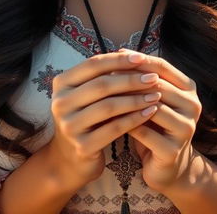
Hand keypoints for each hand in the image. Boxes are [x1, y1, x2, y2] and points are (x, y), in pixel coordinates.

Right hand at [47, 50, 161, 187]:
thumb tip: (137, 57)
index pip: (93, 65)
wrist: (71, 159)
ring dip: (136, 99)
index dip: (119, 60)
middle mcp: (60, 103)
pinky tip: (149, 112)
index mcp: (61, 83)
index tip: (142, 58)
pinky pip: (114, 128)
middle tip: (153, 78)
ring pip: (109, 106)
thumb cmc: (87, 117)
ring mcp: (69, 126)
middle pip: (102, 85)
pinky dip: (134, 118)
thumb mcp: (88, 94)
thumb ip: (104, 76)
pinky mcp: (82, 146)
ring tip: (155, 94)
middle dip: (131, 79)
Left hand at [119, 48, 202, 192]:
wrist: (166, 165)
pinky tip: (108, 120)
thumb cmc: (154, 124)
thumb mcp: (152, 97)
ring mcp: (186, 128)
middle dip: (130, 79)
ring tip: (104, 97)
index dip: (139, 59)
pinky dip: (125, 124)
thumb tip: (119, 53)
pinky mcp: (173, 150)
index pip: (163, 66)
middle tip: (105, 75)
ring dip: (127, 102)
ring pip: (152, 107)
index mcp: (189, 88)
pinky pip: (145, 132)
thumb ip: (142, 78)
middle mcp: (193, 105)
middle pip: (157, 85)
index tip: (117, 53)